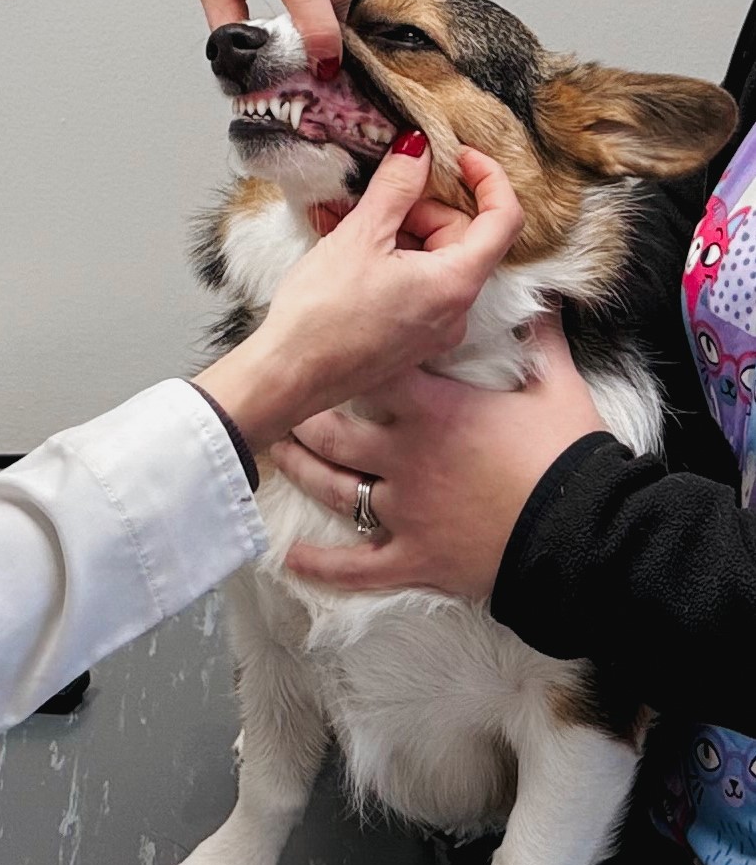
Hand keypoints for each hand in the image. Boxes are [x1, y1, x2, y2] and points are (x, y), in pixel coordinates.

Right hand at [194, 142, 523, 454]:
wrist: (287, 376)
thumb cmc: (322, 313)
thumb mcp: (359, 237)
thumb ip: (396, 187)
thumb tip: (418, 149)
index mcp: (455, 284)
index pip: (503, 219)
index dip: (488, 178)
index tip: (459, 155)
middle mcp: (456, 312)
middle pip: (461, 238)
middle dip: (421, 208)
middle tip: (375, 196)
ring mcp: (433, 330)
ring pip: (432, 261)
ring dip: (396, 232)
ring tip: (344, 219)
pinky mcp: (408, 340)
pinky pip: (412, 286)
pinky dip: (388, 260)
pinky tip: (346, 249)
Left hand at [275, 317, 606, 597]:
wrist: (587, 534)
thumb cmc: (572, 458)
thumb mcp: (558, 389)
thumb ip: (542, 341)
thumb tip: (548, 299)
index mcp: (434, 410)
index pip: (374, 373)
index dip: (350, 360)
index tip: (331, 351)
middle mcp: (405, 456)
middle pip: (333, 431)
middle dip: (304, 418)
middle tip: (284, 407)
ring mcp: (403, 510)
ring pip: (333, 488)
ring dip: (300, 471)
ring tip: (277, 456)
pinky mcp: (412, 557)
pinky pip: (357, 566)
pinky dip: (321, 565)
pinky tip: (291, 558)